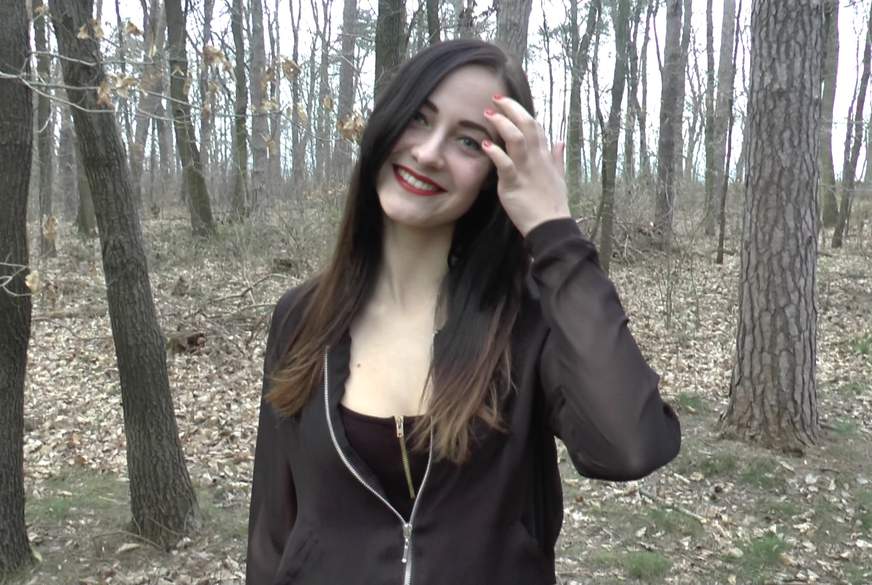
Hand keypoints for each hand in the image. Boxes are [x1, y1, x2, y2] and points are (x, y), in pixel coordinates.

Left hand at [482, 95, 570, 235]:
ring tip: (489, 115)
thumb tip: (560, 140)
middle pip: (526, 124)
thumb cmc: (552, 203)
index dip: (521, 111)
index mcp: (545, 156)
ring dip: (502, 123)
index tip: (508, 102)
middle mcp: (536, 158)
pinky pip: (505, 164)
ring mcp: (526, 170)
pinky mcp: (514, 183)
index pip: (535, 126)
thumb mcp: (559, 177)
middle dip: (511, 108)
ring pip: (516, 138)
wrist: (550, 226)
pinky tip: (485, 144)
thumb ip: (557, 157)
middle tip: (496, 99)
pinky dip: (495, 152)